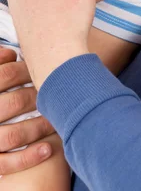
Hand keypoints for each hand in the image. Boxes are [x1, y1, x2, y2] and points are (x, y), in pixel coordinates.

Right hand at [0, 47, 53, 173]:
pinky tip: (48, 149)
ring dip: (39, 127)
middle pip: (15, 102)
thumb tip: (10, 53)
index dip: (29, 70)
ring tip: (57, 120)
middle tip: (59, 93)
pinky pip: (6, 163)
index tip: (46, 67)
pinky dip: (28, 157)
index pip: (6, 74)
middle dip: (40, 97)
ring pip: (13, 135)